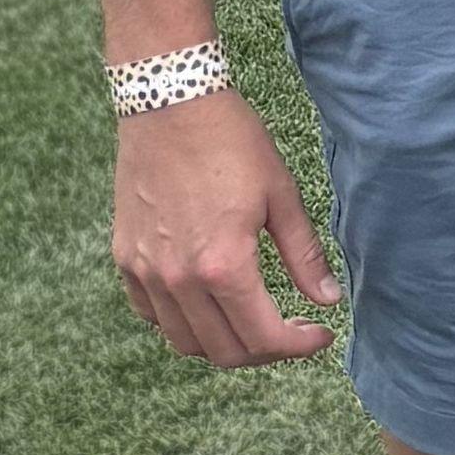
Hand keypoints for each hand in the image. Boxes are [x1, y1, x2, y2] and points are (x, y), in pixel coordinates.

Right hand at [113, 87, 341, 367]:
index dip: (298, 346)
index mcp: (224, 266)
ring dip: (223, 343)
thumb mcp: (281, 194)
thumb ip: (304, 255)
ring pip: (184, 342)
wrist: (169, 102)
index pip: (264, 338)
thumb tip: (329, 300)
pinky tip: (208, 301)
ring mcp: (145, 272)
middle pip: (223, 352)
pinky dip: (181, 323)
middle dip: (266, 352)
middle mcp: (179, 279)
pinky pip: (151, 315)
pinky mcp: (125, 258)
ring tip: (252, 319)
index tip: (319, 334)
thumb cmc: (231, 140)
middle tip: (291, 331)